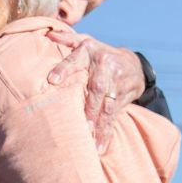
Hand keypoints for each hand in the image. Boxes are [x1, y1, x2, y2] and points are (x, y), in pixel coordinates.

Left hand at [46, 31, 144, 153]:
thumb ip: (67, 40)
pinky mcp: (123, 98)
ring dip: (99, 125)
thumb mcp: (84, 42)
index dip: (64, 69)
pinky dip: (107, 133)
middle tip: (80, 124)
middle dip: (89, 107)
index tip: (52, 80)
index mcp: (89, 52)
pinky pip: (114, 117)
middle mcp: (105, 67)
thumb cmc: (98, 54)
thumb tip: (49, 34)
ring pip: (107, 106)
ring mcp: (116, 83)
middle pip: (96, 88)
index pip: (75, 60)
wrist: (133, 64)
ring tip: (90, 143)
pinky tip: (99, 148)